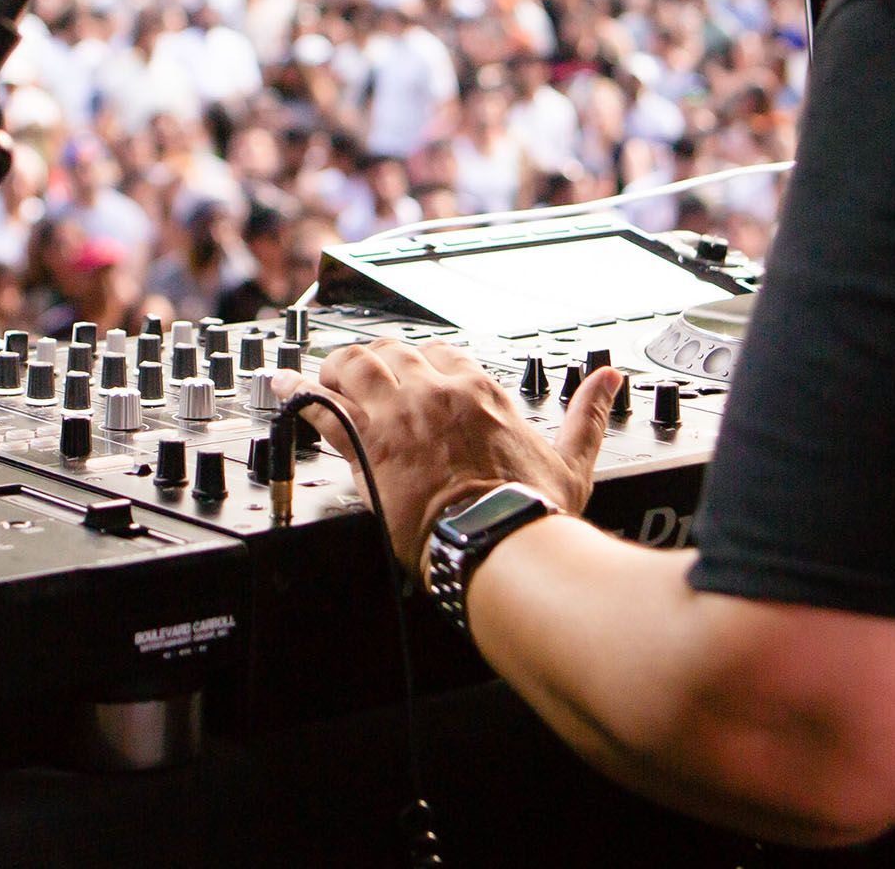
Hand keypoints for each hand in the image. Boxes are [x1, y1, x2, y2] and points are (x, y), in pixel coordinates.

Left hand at [275, 340, 624, 585]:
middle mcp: (437, 392)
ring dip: (335, 369)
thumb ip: (588, 412)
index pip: (439, 353)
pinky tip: (283, 389)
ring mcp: (398, 414)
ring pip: (354, 367)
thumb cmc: (531, 511)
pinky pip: (321, 405)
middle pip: (391, 352)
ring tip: (320, 376)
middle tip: (358, 376)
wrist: (496, 543)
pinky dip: (298, 394)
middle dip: (372, 360)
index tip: (410, 377)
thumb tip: (610, 379)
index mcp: (480, 391)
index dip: (418, 363)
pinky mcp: (366, 443)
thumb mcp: (572, 458)